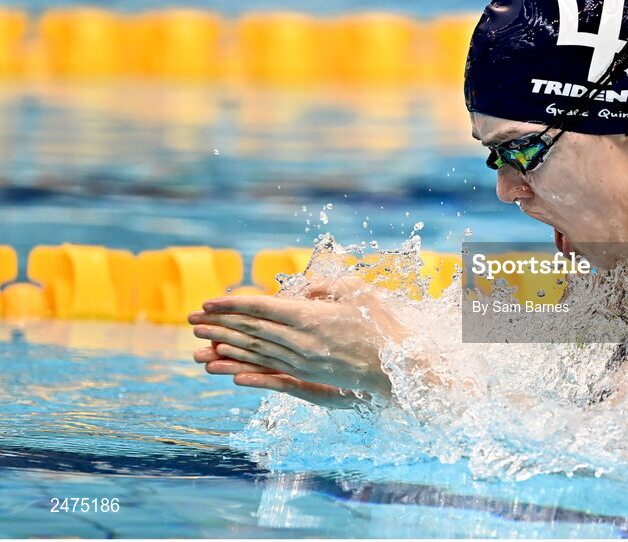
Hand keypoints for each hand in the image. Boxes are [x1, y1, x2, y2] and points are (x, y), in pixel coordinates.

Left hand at [189, 277, 404, 398]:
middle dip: (219, 324)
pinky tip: (228, 368)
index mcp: (311, 317)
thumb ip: (326, 286)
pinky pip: (270, 370)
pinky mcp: (309, 376)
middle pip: (252, 330)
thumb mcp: (359, 292)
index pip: (262, 308)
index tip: (207, 302)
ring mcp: (304, 362)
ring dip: (225, 346)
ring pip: (256, 352)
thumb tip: (299, 290)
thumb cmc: (383, 325)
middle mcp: (302, 342)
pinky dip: (246, 367)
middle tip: (190, 320)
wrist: (400, 367)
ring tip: (200, 343)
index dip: (232, 304)